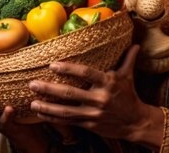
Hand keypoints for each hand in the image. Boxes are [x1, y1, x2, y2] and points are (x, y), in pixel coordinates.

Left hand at [28, 45, 163, 149]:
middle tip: (32, 84)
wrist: (135, 122)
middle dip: (50, 89)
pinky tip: (42, 115)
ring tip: (33, 103)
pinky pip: (69, 122)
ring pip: (66, 111)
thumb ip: (128, 59)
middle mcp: (99, 98)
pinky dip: (54, 119)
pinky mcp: (90, 125)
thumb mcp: (128, 75)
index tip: (53, 65)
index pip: (86, 73)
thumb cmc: (129, 95)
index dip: (69, 69)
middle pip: (70, 93)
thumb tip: (135, 43)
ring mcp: (93, 113)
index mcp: (108, 82)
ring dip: (48, 108)